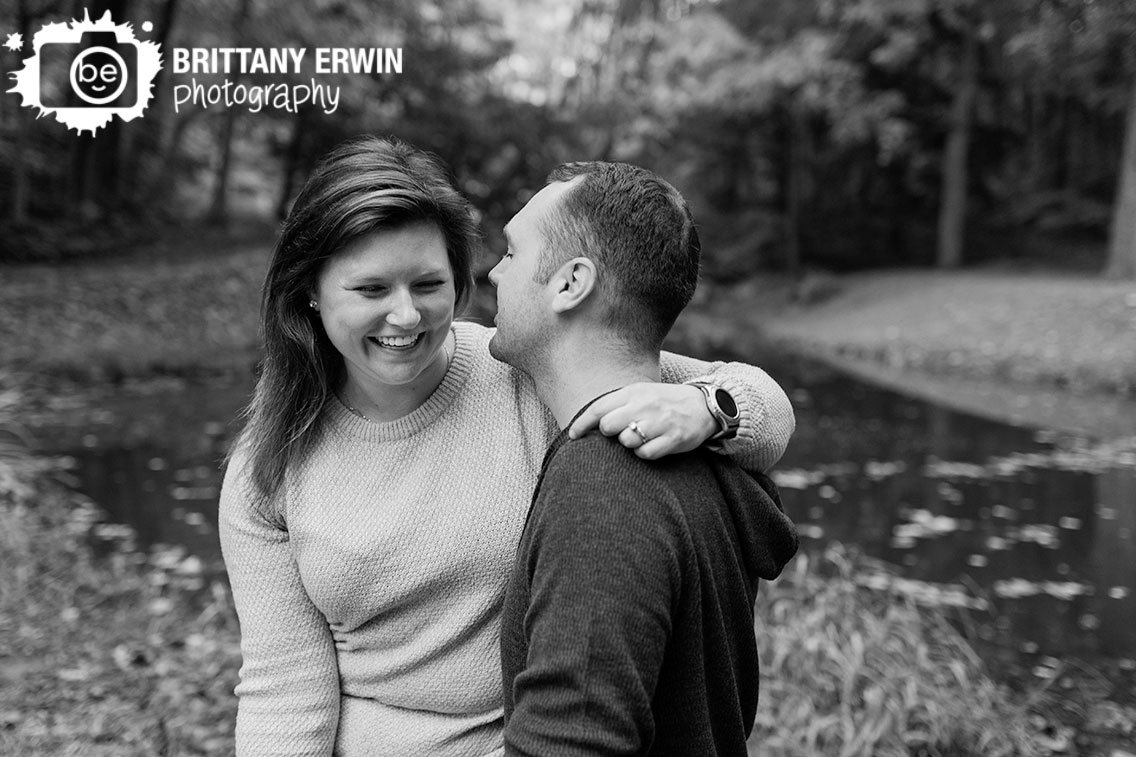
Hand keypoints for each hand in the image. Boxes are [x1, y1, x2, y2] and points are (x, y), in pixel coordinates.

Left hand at [568, 383, 717, 459]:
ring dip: (629, 444)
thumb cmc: (663, 402)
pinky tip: (653, 445)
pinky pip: (646, 453)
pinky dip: (645, 453)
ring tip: (641, 437)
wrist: (703, 405)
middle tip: (620, 432)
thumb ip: (616, 404)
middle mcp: (646, 405)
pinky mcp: (674, 438)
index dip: (582, 424)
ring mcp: (660, 422)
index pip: (599, 408)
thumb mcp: (640, 394)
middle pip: (609, 426)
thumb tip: (588, 421)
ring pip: (626, 441)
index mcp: (634, 392)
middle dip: (610, 433)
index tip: (572, 435)